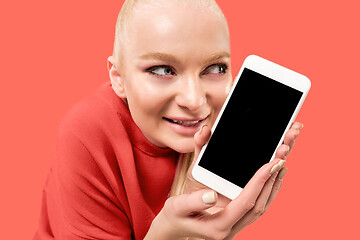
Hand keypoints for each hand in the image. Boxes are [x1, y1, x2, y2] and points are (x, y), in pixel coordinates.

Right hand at [145, 122, 302, 239]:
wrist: (173, 229)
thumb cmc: (174, 217)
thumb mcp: (178, 207)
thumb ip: (193, 201)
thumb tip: (211, 194)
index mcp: (218, 226)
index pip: (246, 202)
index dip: (259, 182)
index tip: (270, 163)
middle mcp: (230, 229)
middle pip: (259, 205)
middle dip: (271, 180)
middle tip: (281, 158)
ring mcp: (234, 226)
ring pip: (261, 208)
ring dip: (272, 186)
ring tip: (281, 166)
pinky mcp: (235, 220)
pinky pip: (256, 207)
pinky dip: (266, 192)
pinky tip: (270, 180)